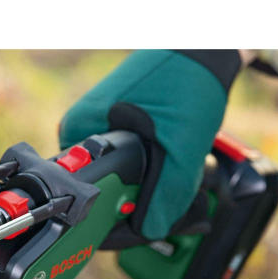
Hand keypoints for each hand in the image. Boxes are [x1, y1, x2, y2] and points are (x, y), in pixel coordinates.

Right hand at [59, 50, 241, 239]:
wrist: (198, 47)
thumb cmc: (185, 81)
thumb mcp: (181, 143)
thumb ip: (168, 192)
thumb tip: (151, 231)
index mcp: (80, 133)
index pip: (86, 197)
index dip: (114, 223)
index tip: (143, 231)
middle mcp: (80, 132)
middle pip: (100, 191)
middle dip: (135, 208)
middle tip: (172, 215)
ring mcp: (95, 128)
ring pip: (115, 181)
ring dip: (145, 193)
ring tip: (178, 196)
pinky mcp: (111, 127)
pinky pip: (124, 165)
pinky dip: (148, 176)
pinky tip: (171, 175)